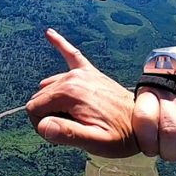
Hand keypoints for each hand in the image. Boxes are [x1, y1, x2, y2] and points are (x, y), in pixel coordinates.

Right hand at [26, 29, 138, 157]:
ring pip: (49, 87)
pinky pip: (71, 54)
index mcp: (70, 94)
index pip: (33, 109)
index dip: (42, 126)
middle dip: (48, 115)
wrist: (142, 123)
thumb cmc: (119, 136)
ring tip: (73, 118)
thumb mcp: (94, 141)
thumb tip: (43, 127)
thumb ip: (67, 134)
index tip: (60, 133)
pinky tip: (49, 33)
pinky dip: (59, 43)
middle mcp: (73, 78)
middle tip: (71, 128)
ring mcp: (82, 73)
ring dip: (54, 103)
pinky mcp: (90, 72)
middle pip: (40, 98)